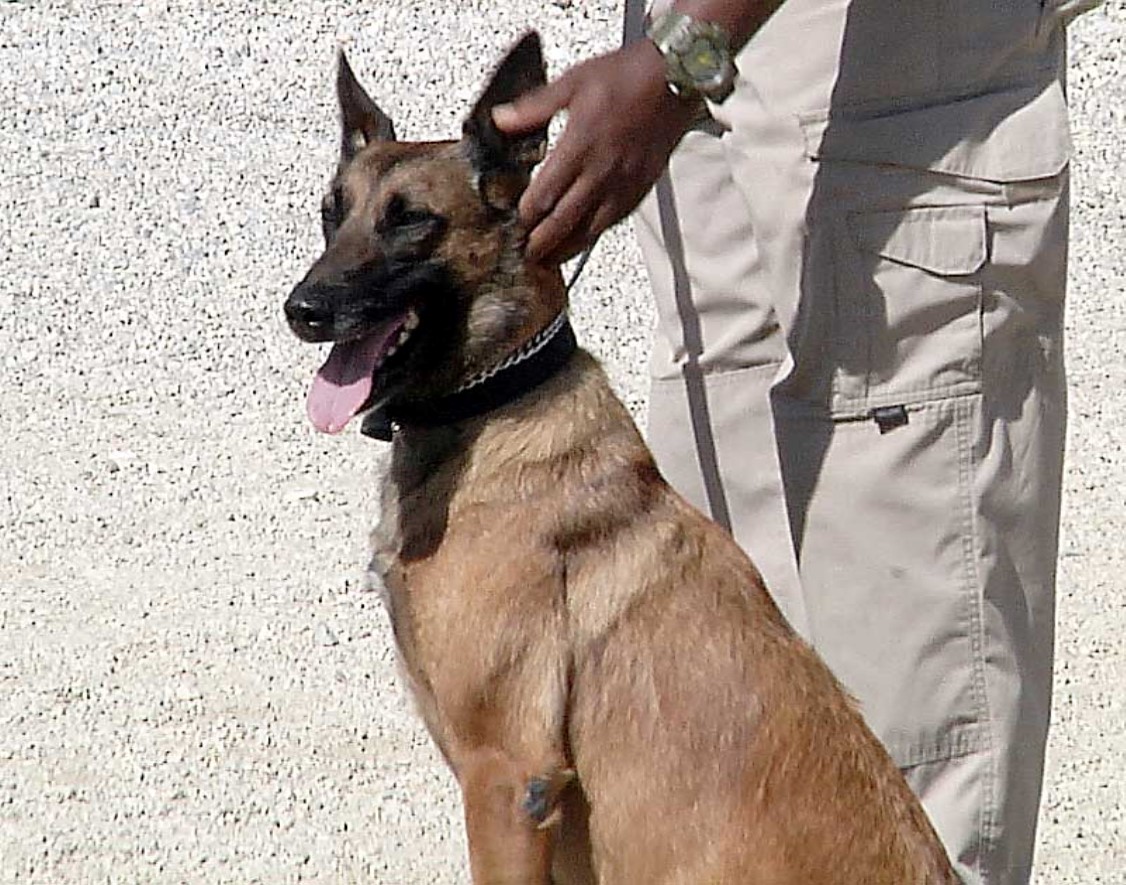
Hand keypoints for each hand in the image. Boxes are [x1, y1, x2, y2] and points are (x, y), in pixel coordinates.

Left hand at [492, 39, 699, 263]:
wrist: (674, 79)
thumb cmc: (626, 76)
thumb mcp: (572, 83)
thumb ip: (534, 107)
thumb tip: (500, 120)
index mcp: (579, 145)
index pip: (545, 194)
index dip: (526, 215)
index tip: (513, 224)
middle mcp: (601, 171)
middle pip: (564, 221)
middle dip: (542, 242)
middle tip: (526, 255)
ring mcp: (623, 183)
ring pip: (590, 229)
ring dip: (567, 248)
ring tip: (551, 259)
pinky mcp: (641, 187)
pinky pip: (614, 221)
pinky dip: (594, 235)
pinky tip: (584, 239)